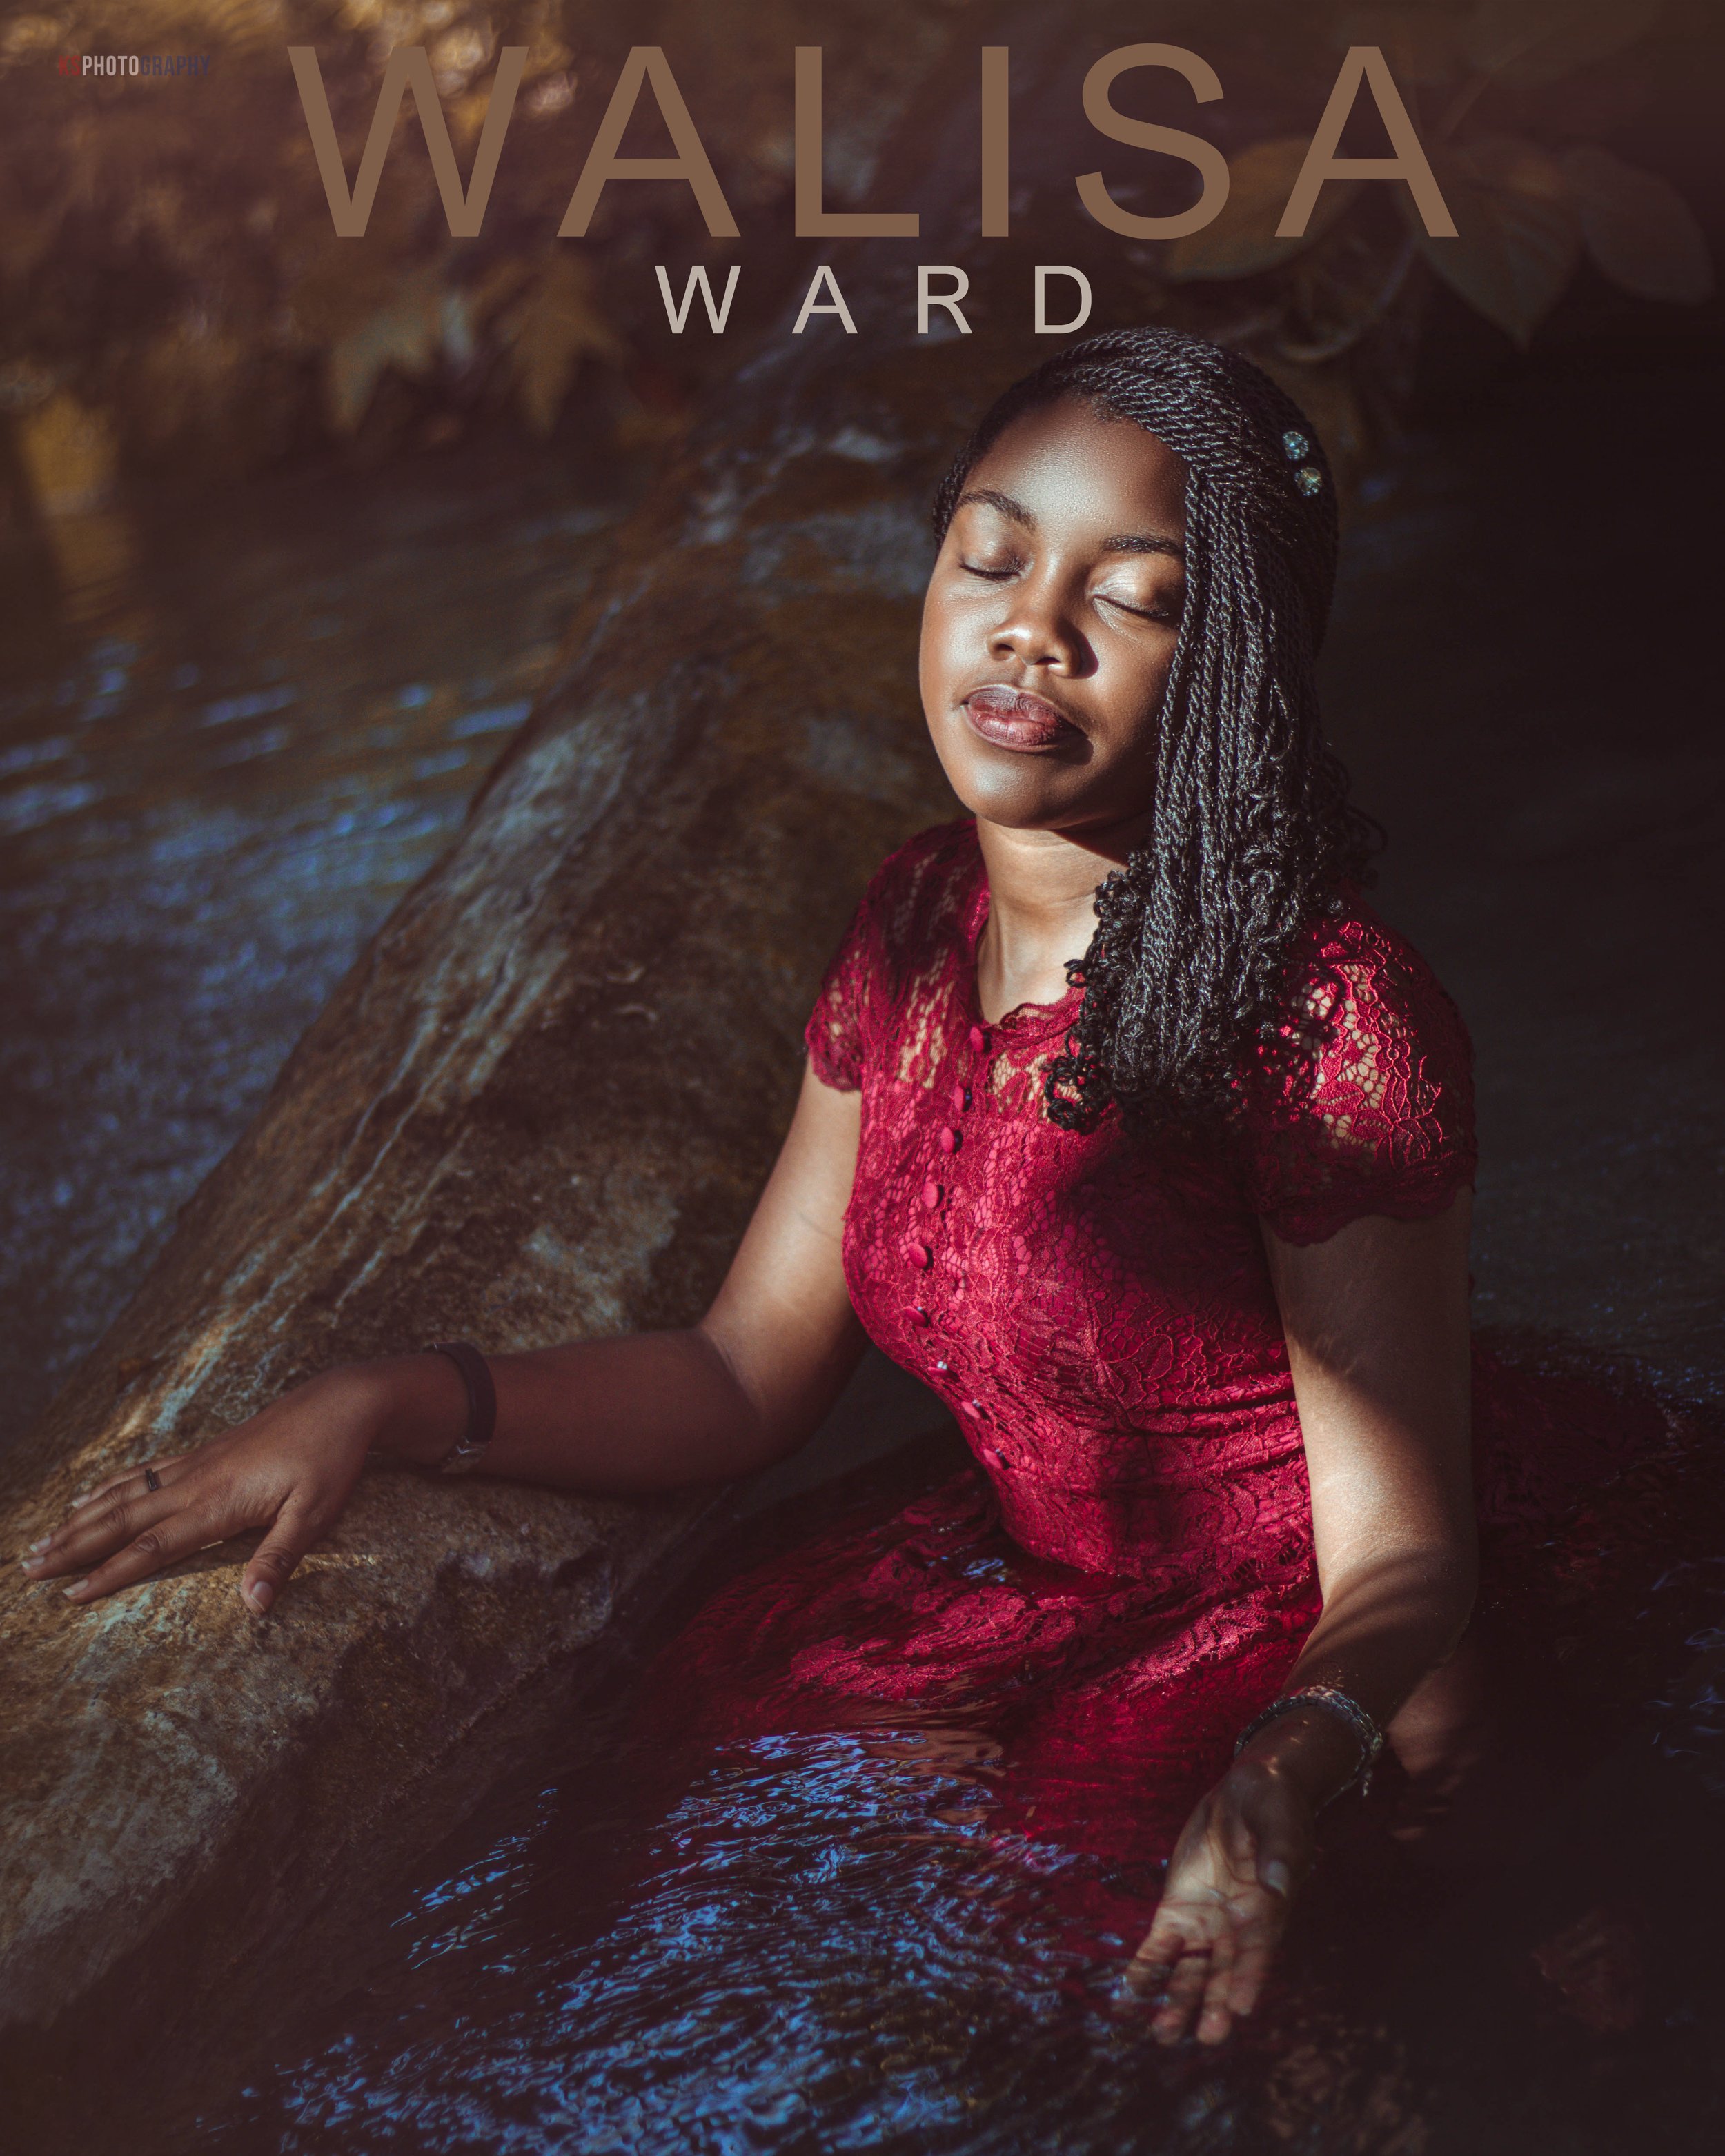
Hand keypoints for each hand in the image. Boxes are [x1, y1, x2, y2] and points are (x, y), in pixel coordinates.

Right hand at [18, 1368, 391, 1614]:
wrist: (340, 1402)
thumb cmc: (332, 1461)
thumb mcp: (317, 1514)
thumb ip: (280, 1559)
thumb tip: (253, 1607)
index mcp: (217, 1503)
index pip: (152, 1547)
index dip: (109, 1573)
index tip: (69, 1595)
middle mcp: (195, 1482)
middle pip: (122, 1520)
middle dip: (73, 1547)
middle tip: (28, 1569)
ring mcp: (196, 1464)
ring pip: (125, 1495)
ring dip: (80, 1519)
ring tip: (41, 1540)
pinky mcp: (203, 1452)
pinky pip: (143, 1472)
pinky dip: (109, 1487)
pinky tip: (87, 1495)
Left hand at [1124, 1757, 1315, 2044]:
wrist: (1248, 1791)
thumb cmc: (1275, 1807)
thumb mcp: (1282, 1824)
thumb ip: (1280, 1854)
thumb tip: (1278, 1883)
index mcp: (1267, 1911)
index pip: (1258, 1951)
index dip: (1249, 1978)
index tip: (1240, 2008)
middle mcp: (1236, 1926)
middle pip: (1224, 1970)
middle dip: (1214, 2003)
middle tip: (1206, 2037)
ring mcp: (1205, 1921)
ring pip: (1190, 1968)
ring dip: (1177, 1998)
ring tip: (1162, 2033)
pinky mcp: (1177, 1908)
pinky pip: (1161, 1944)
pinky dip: (1148, 1966)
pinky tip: (1133, 1991)